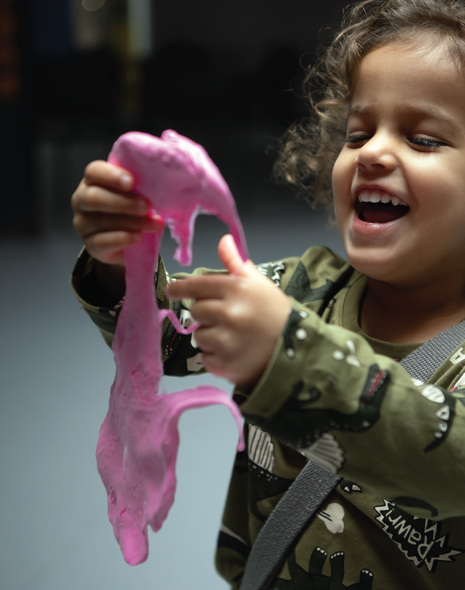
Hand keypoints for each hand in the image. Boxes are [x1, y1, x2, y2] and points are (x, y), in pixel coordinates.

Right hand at [71, 160, 162, 266]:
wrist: (126, 240)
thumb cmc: (130, 209)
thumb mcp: (134, 194)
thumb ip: (138, 187)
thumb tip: (156, 185)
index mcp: (92, 181)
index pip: (93, 172)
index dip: (111, 176)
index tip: (131, 182)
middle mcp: (81, 201)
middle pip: (93, 198)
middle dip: (123, 202)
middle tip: (146, 206)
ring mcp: (83, 224)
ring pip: (101, 221)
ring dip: (131, 222)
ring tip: (152, 224)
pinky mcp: (90, 245)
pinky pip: (102, 242)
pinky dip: (122, 239)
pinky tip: (138, 237)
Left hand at [165, 235, 290, 385]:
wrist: (297, 351)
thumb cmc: (276, 314)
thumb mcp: (259, 285)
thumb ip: (236, 264)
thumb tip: (224, 240)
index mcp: (237, 290)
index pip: (198, 285)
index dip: (181, 288)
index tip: (171, 290)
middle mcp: (230, 313)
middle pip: (196, 310)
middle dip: (207, 315)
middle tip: (228, 319)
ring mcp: (227, 340)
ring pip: (199, 335)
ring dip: (211, 337)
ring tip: (234, 338)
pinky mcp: (225, 364)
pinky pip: (205, 358)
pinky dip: (216, 357)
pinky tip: (235, 353)